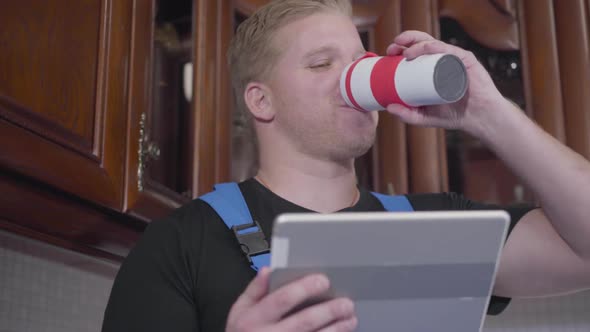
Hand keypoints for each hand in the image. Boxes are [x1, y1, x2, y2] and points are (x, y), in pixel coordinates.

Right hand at [226, 267, 357, 331]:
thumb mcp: (239, 311)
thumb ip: (255, 290)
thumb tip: (269, 270)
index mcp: (253, 319)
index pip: (282, 299)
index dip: (304, 289)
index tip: (323, 281)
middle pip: (304, 321)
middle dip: (328, 311)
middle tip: (346, 303)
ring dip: (335, 329)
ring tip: (350, 319)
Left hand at [385, 30, 508, 135]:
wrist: (478, 118)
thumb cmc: (453, 115)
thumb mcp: (423, 117)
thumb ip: (407, 115)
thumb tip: (388, 107)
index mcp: (432, 67)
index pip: (414, 52)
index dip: (400, 49)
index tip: (388, 54)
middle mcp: (442, 59)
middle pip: (421, 43)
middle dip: (404, 41)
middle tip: (392, 49)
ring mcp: (454, 58)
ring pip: (432, 43)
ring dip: (416, 42)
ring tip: (404, 50)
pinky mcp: (465, 60)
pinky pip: (449, 49)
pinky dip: (435, 47)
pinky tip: (424, 49)